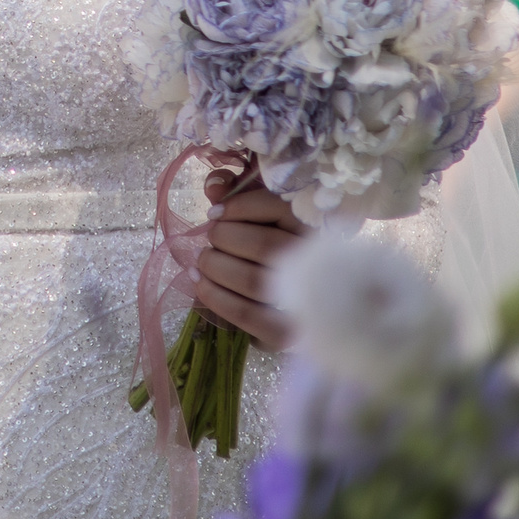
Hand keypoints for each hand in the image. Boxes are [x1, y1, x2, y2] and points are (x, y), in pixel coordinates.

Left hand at [194, 167, 303, 349]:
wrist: (303, 304)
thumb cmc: (275, 244)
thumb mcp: (262, 210)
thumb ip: (239, 191)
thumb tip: (215, 185)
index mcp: (316, 229)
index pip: (278, 208)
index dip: (238, 206)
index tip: (215, 213)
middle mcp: (318, 265)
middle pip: (264, 246)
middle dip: (223, 238)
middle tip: (211, 240)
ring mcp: (306, 303)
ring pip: (253, 281)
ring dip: (215, 267)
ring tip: (201, 261)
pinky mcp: (289, 333)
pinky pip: (248, 316)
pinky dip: (216, 298)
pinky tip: (200, 284)